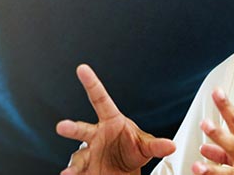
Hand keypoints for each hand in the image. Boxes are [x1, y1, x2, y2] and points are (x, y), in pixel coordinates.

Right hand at [56, 64, 175, 174]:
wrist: (124, 171)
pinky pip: (78, 171)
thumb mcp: (145, 146)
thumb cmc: (132, 150)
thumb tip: (170, 145)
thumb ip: (156, 145)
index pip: (100, 99)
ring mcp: (89, 152)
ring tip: (69, 173)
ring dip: (73, 164)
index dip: (91, 83)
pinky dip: (73, 174)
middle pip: (82, 129)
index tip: (82, 69)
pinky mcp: (85, 168)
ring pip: (78, 155)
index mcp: (110, 121)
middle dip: (71, 128)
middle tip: (62, 127)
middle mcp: (96, 134)